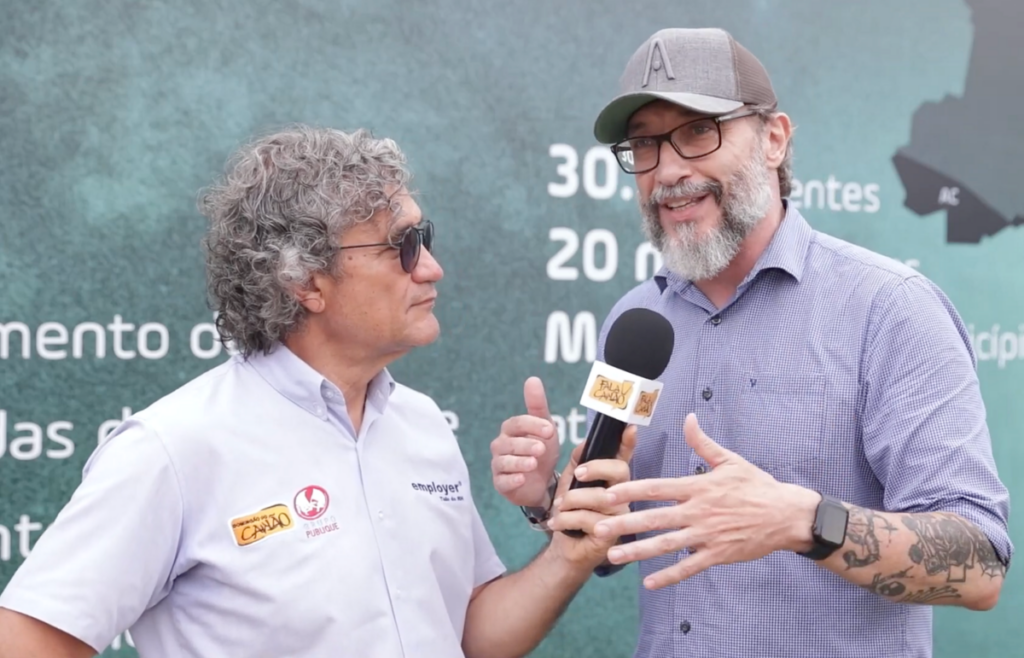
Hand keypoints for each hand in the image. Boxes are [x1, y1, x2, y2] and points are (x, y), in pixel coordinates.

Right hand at [490, 377, 560, 506]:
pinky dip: (511, 480)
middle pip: (509, 443)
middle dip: (526, 444)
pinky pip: (502, 481)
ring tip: (533, 464)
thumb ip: (537, 404)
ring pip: (503, 461)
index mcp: (511, 429)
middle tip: (542, 448)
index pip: (517, 423)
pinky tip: (521, 479)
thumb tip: (532, 379)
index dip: (533, 425)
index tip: (551, 430)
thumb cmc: (541, 450)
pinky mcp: (500, 483)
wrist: (543, 481)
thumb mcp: (545, 427)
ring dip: (518, 462)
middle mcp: (501, 445)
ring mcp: (499, 465)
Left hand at [545, 424, 636, 567]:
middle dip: (595, 468)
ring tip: (559, 508)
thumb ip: (577, 462)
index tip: (630, 428)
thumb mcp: (569, 483)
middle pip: (619, 471)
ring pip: (600, 496)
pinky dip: (566, 519)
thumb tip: (585, 443)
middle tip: (576, 475)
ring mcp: (621, 515)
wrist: (563, 549)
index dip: (628, 443)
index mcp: (612, 480)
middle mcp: (622, 496)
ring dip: (571, 500)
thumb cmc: (569, 512)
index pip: (623, 458)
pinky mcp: (613, 535)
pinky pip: (590, 519)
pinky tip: (558, 524)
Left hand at [591, 413, 819, 588]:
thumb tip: (688, 418)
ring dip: (638, 551)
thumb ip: (703, 442)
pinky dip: (668, 575)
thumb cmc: (757, 486)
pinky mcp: (717, 554)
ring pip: (666, 545)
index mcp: (697, 487)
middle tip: (597, 527)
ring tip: (613, 557)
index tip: (606, 492)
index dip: (630, 490)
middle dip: (624, 523)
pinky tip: (648, 582)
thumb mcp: (730, 460)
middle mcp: (698, 511)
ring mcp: (707, 535)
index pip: (656, 487)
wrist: (787, 515)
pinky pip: (689, 567)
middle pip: (654, 518)